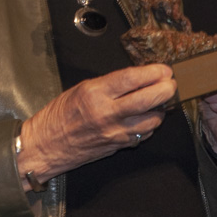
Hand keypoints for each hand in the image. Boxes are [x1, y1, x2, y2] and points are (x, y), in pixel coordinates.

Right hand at [17, 64, 176, 189]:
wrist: (45, 146)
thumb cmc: (58, 115)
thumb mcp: (80, 89)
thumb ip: (109, 85)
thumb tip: (136, 79)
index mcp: (94, 94)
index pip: (131, 79)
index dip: (152, 72)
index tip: (164, 69)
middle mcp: (107, 113)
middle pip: (148, 100)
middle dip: (166, 89)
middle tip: (171, 83)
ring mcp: (114, 133)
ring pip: (152, 120)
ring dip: (160, 109)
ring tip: (158, 101)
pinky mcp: (118, 146)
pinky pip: (143, 134)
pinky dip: (149, 125)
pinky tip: (145, 117)